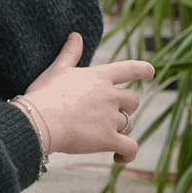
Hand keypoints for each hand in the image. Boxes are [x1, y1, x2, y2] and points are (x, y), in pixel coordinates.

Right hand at [20, 32, 153, 162]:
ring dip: (121, 131)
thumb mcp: (57, 69)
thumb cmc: (45, 93)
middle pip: (133, 100)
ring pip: (129, 124)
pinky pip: (130, 148)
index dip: (142, 69)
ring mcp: (111, 117)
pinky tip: (118, 157)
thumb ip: (70, 53)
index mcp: (99, 77)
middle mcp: (110, 95)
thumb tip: (76, 35)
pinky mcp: (109, 139)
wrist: (40, 120)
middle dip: (126, 108)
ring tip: (104, 138)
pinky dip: (128, 154)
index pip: (128, 68)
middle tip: (111, 116)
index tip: (151, 71)